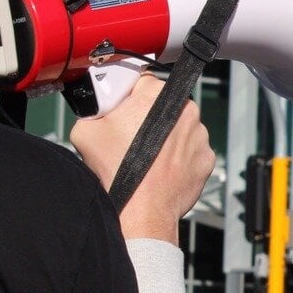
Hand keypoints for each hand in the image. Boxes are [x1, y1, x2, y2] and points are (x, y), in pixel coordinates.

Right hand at [71, 75, 214, 242]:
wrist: (142, 210)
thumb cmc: (117, 170)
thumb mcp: (85, 131)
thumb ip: (93, 111)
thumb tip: (97, 110)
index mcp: (156, 95)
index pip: (142, 82)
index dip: (129, 96)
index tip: (122, 111)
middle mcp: (185, 110)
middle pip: (164, 105)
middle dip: (149, 117)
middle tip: (132, 138)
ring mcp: (200, 135)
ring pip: (180, 128)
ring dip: (167, 137)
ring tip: (147, 157)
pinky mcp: (207, 158)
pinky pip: (192, 151)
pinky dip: (180, 158)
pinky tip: (162, 169)